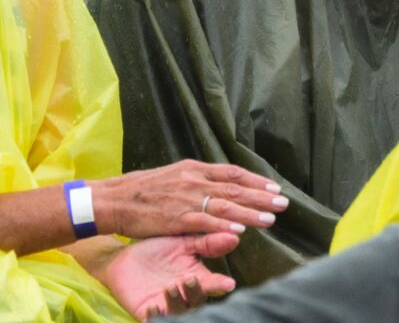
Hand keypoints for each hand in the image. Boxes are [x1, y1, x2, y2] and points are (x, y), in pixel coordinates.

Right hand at [96, 160, 287, 237]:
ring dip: (250, 212)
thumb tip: (220, 185)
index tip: (274, 186)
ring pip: (225, 205)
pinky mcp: (176, 218)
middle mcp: (194, 180)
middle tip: (283, 202)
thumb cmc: (143, 190)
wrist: (114, 199)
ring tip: (270, 219)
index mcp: (194, 169)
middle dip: (262, 196)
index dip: (256, 180)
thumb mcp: (174, 176)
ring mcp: (186, 199)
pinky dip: (223, 225)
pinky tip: (239, 230)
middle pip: (235, 188)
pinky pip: (204, 222)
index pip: (232, 173)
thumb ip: (197, 180)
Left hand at [100, 233, 238, 318]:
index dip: (220, 285)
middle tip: (189, 279)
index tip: (228, 284)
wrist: (123, 257)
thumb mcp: (182, 242)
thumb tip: (235, 236)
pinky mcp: (147, 312)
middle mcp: (184, 294)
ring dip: (177, 302)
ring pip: (179, 313)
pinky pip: (155, 320)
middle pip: (198, 303)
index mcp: (196, 277)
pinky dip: (156, 315)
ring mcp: (166, 304)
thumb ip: (207, 242)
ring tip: (170, 286)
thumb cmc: (156, 249)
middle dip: (196, 293)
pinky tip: (153, 305)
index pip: (212, 285)